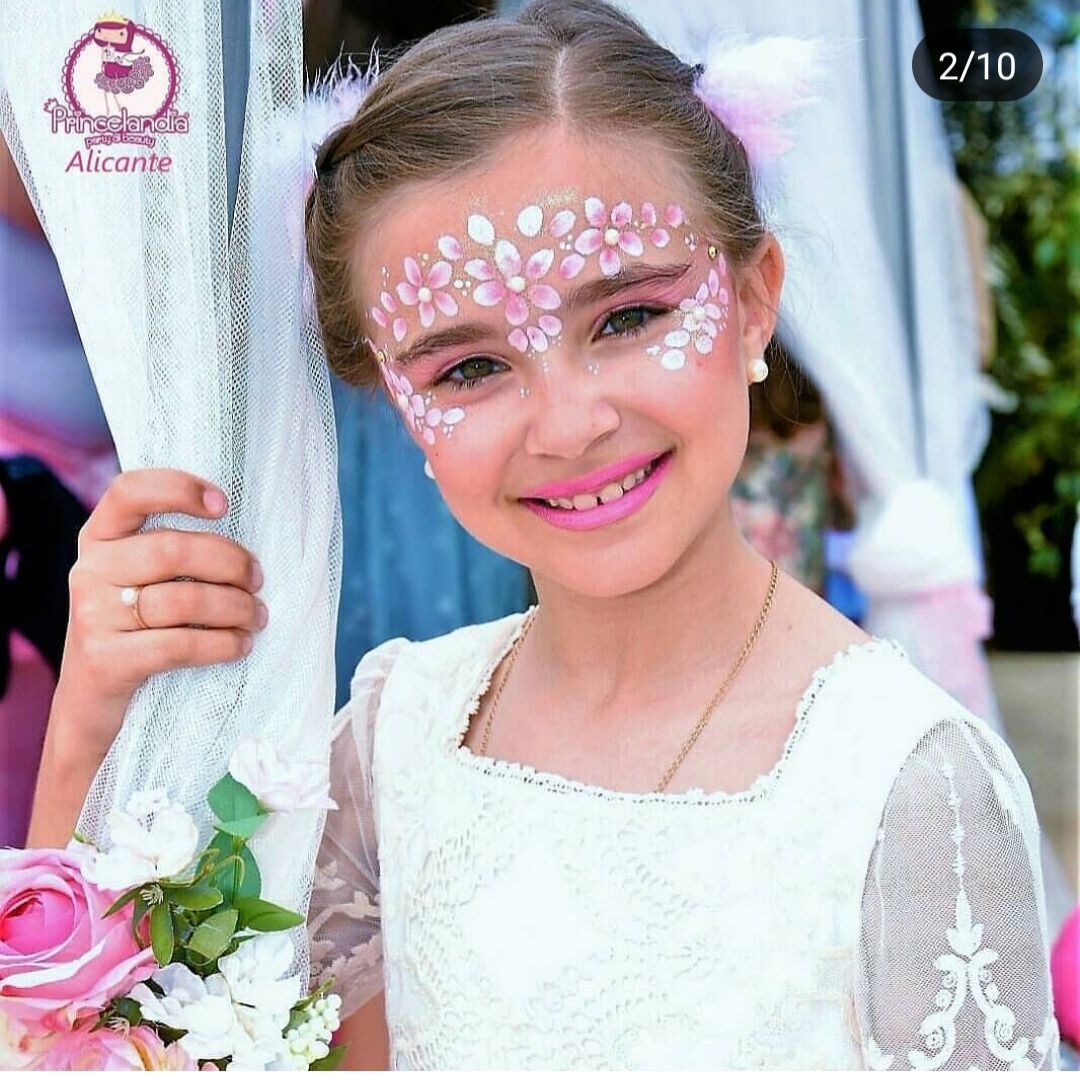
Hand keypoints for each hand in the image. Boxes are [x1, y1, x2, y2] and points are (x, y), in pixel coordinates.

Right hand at [57, 468, 266, 759]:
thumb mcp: (142, 581)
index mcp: (100, 538)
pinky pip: (179, 644)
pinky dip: (222, 644)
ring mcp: (91, 615)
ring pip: (182, 599)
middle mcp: (88, 569)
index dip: (179, 488)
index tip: (223, 505)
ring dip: (236, 608)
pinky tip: (241, 645)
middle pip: (173, 549)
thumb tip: (248, 540)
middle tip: (258, 581)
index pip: (130, 491)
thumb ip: (174, 552)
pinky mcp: (104, 660)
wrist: (93, 706)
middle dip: (231, 563)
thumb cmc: (139, 630)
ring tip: (257, 617)